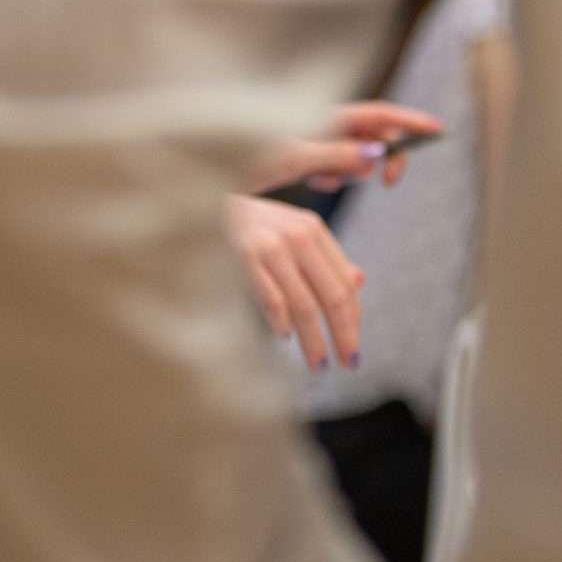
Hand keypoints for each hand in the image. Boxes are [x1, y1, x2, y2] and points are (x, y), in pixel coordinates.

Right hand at [224, 193, 363, 370]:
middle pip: (331, 296)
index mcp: (313, 228)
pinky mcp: (245, 256)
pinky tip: (284, 335)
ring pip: (304, 305)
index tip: (352, 347)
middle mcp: (297, 235)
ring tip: (318, 363)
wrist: (203, 198)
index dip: (353, 318)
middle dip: (343, 334)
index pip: (344, 282)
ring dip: (314, 340)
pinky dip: (281, 322)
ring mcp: (271, 246)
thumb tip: (359, 282)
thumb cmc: (251, 223)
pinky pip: (272, 299)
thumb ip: (324, 254)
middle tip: (349, 363)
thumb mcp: (291, 229)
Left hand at [250, 101, 441, 192]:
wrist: (215, 167)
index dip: (409, 121)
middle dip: (383, 157)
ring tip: (322, 177)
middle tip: (388, 182)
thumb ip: (335, 153)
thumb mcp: (293, 155)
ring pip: (356, 154)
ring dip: (352, 169)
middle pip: (374, 135)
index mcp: (326, 115)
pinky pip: (336, 166)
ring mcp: (317, 138)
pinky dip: (334, 175)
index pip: (378, 114)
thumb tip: (374, 156)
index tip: (437, 129)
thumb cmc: (245, 152)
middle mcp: (325, 122)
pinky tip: (313, 180)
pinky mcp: (308, 156)